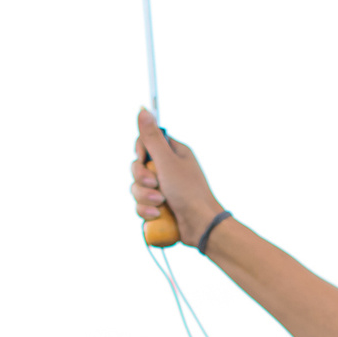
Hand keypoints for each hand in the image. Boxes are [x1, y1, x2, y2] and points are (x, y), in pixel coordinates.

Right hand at [128, 109, 224, 246]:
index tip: (143, 159)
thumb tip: (143, 110)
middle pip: (137, 167)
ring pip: (137, 188)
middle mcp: (168, 169)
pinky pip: (141, 204)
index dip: (140, 152)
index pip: (146, 143)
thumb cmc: (188, 192)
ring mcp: (163, 188)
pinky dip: (147, 210)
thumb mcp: (167, 162)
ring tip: (160, 203)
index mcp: (174, 153)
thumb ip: (152, 138)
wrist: (200, 226)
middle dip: (142, 179)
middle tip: (155, 184)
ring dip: (145, 197)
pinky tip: (158, 215)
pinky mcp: (159, 206)